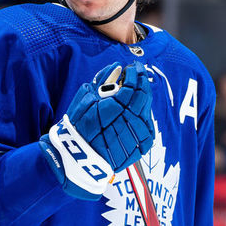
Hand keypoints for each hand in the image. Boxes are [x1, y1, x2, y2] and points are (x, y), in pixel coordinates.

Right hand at [40, 62, 154, 199]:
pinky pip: (147, 127)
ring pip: (147, 112)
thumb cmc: (78, 127)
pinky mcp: (140, 148)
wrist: (79, 159)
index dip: (135, 73)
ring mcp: (137, 137)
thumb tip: (116, 67)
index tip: (133, 67)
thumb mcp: (84, 100)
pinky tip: (136, 111)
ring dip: (144, 99)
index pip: (134, 85)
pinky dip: (143, 116)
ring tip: (136, 93)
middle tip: (138, 74)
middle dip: (142, 82)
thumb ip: (102, 81)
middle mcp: (129, 122)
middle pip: (144, 97)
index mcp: (115, 108)